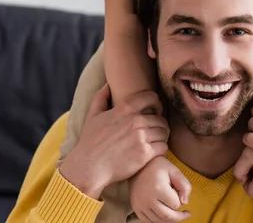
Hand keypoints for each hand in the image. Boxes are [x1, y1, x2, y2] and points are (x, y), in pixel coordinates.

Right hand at [60, 84, 168, 198]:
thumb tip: (108, 84)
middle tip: (156, 130)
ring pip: (164, 132)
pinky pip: (163, 147)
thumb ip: (101, 97)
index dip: (157, 103)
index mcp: (125, 108)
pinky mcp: (145, 154)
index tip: (156, 111)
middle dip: (160, 124)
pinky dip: (161, 149)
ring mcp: (141, 137)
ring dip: (162, 136)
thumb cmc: (89, 142)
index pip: (152, 97)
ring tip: (156, 141)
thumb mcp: (92, 115)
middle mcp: (136, 120)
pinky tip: (155, 152)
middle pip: (160, 118)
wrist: (88, 167)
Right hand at [129, 156, 190, 221]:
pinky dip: (158, 221)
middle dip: (179, 217)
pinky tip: (164, 214)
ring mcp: (140, 205)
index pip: (175, 205)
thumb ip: (184, 185)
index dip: (181, 202)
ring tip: (176, 214)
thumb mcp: (174, 171)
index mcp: (159, 188)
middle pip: (167, 217)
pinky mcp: (136, 208)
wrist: (139, 165)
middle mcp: (148, 199)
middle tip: (185, 214)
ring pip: (158, 221)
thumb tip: (185, 202)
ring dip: (169, 220)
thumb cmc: (158, 167)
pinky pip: (149, 221)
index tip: (181, 196)